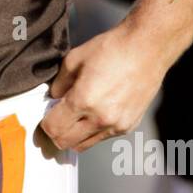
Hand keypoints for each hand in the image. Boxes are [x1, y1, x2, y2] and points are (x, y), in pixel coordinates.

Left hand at [39, 21, 165, 152]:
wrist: (146, 48)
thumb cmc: (113, 48)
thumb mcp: (74, 59)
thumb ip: (59, 83)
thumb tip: (53, 98)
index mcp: (83, 100)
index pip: (53, 128)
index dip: (46, 122)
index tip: (47, 114)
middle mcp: (101, 118)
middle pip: (65, 143)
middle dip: (57, 132)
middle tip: (57, 117)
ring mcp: (117, 125)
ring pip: (84, 145)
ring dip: (75, 134)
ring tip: (77, 114)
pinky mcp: (129, 126)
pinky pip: (103, 137)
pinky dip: (94, 130)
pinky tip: (97, 111)